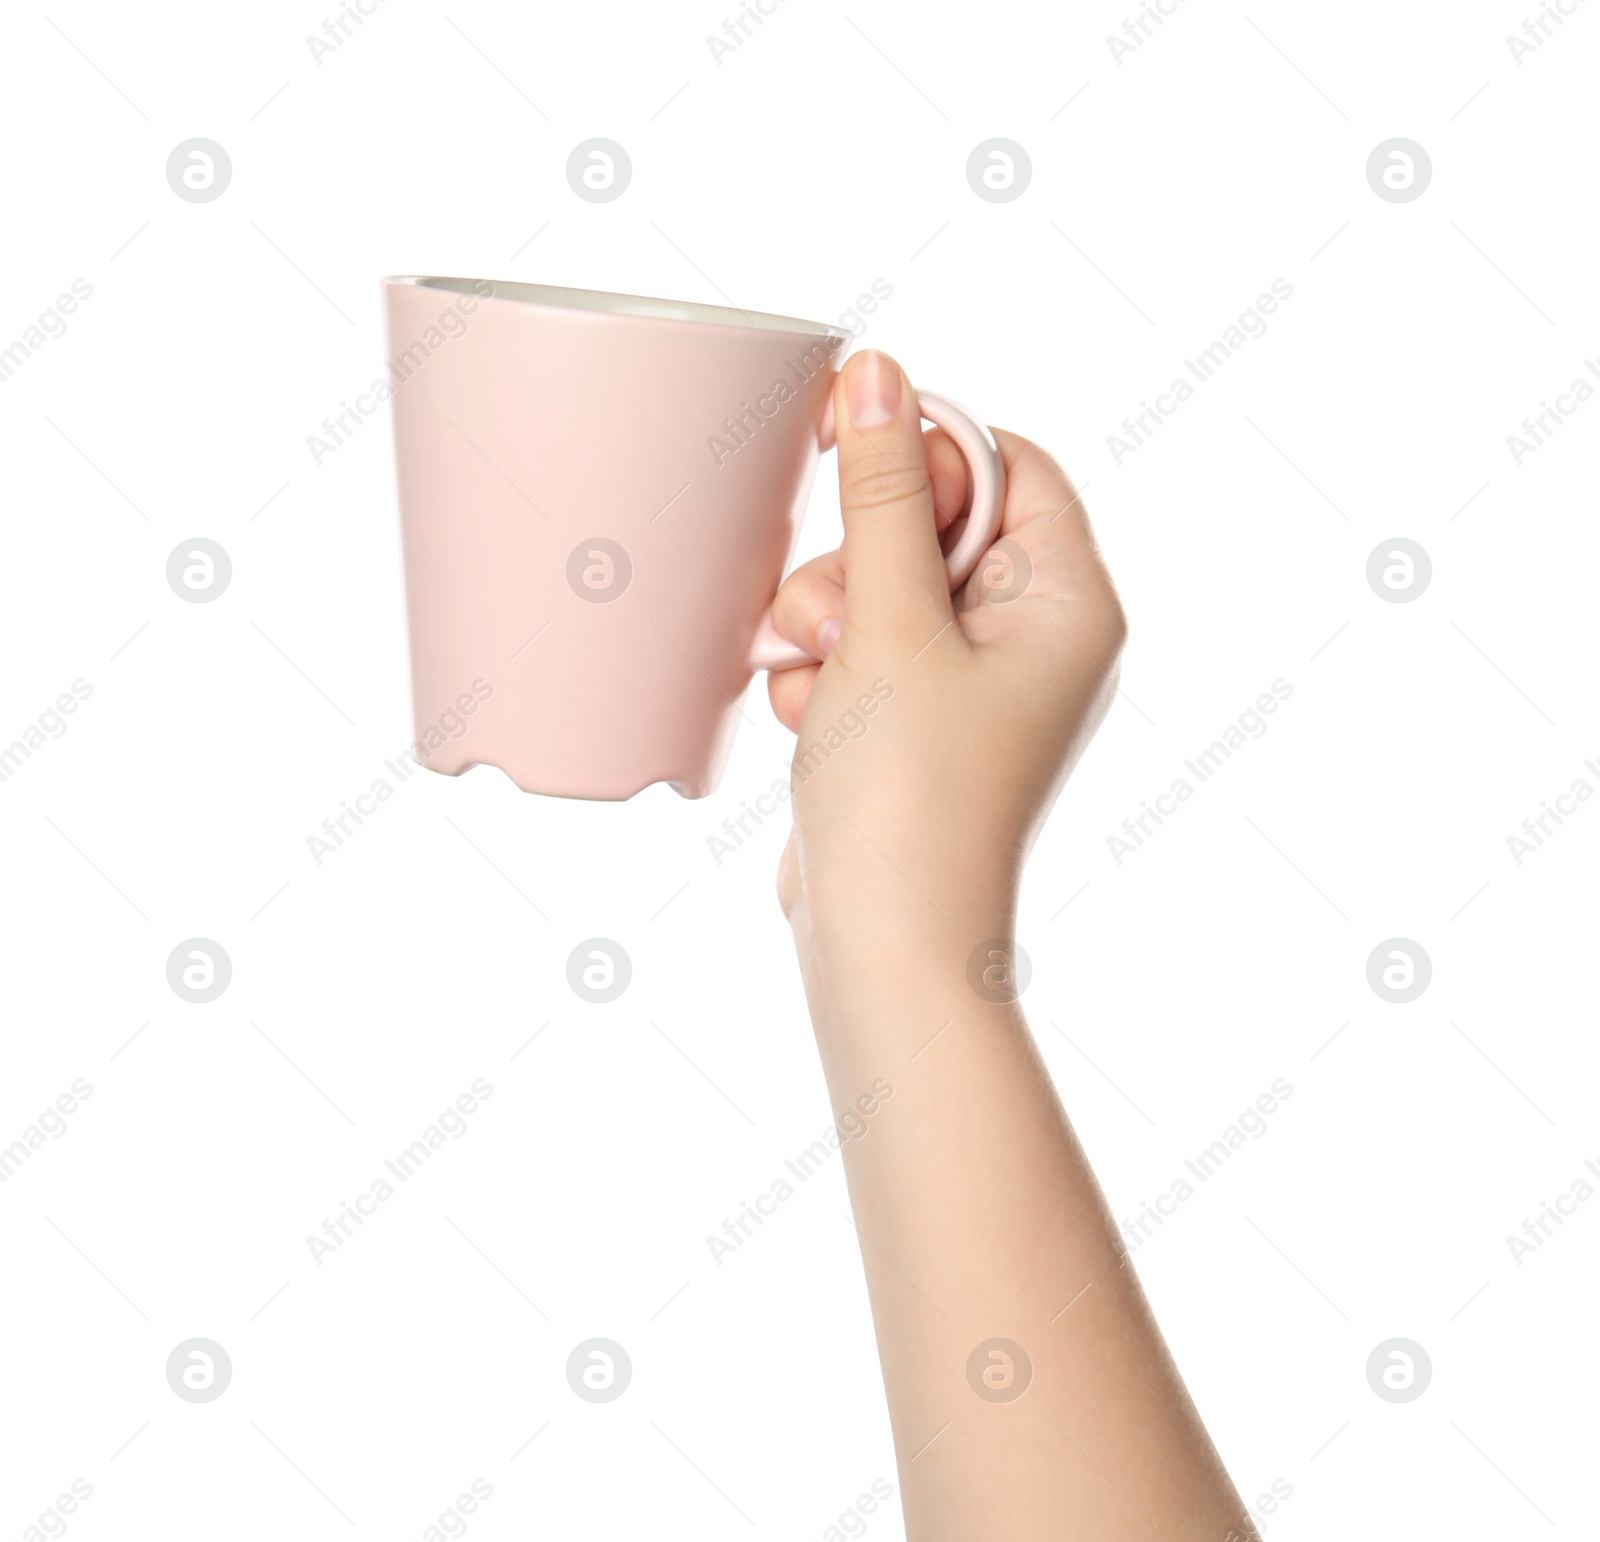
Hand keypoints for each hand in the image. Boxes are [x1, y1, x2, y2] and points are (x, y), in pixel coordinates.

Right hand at [767, 349, 1126, 929]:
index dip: (927, 446)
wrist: (885, 943)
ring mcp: (974, 685)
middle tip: (833, 617)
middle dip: (858, 559)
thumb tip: (879, 373)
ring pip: (882, 587)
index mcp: (1068, 604)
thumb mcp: (891, 623)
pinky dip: (825, 671)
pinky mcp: (919, 722)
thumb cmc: (910, 794)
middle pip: (935, 524)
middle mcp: (1034, 639)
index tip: (847, 441)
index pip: (1010, 464)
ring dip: (826, 619)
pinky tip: (813, 721)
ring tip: (814, 681)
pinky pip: (862, 649)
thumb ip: (883, 493)